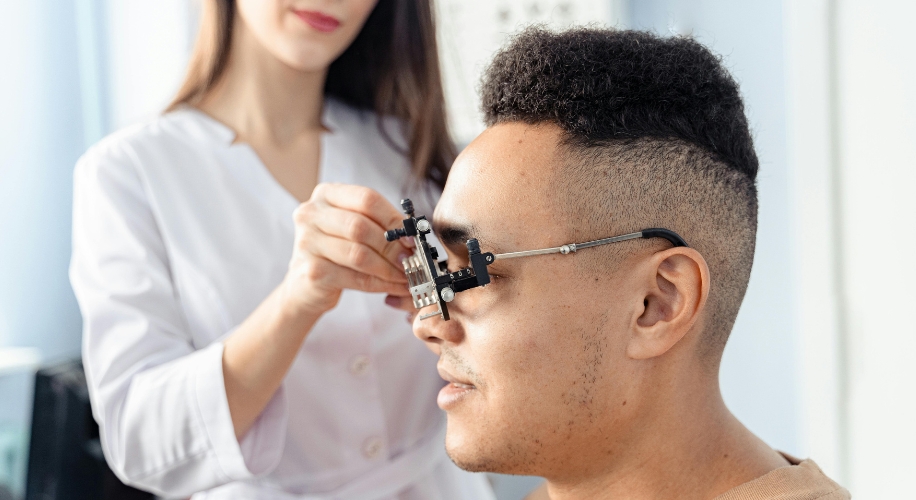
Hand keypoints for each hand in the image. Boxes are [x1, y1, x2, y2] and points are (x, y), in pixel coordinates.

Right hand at [281, 183, 412, 316]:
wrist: (305, 284)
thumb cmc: (336, 252)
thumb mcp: (354, 229)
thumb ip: (379, 224)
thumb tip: (413, 235)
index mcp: (326, 194)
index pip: (366, 199)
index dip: (393, 218)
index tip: (413, 236)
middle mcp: (311, 214)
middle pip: (361, 226)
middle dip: (392, 245)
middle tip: (413, 259)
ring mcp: (307, 242)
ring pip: (359, 254)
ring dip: (389, 268)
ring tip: (407, 275)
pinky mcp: (312, 271)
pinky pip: (356, 278)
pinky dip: (381, 284)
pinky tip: (394, 286)